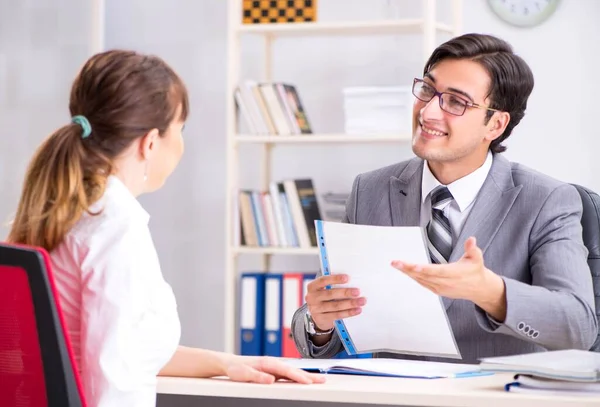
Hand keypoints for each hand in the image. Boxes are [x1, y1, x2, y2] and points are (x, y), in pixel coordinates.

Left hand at [225, 356, 325, 383]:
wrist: (231, 363)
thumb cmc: (236, 368)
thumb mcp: (243, 374)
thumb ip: (257, 376)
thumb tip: (271, 379)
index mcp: (268, 363)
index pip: (287, 371)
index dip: (299, 377)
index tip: (309, 381)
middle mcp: (273, 363)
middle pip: (294, 370)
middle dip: (309, 375)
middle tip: (322, 380)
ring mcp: (274, 366)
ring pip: (293, 371)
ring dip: (306, 375)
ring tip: (318, 379)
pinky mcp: (273, 370)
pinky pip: (289, 374)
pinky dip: (298, 376)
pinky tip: (304, 379)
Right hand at [305, 274, 365, 330]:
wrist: (317, 316)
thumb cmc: (324, 298)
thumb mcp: (324, 290)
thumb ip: (332, 285)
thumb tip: (350, 281)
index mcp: (312, 287)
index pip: (323, 281)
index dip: (335, 279)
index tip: (347, 278)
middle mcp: (312, 298)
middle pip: (330, 294)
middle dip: (345, 293)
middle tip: (357, 292)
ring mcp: (316, 309)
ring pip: (335, 306)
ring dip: (350, 303)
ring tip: (361, 301)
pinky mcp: (321, 319)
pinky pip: (337, 315)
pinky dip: (348, 312)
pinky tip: (357, 310)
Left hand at [390, 237, 505, 319]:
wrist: (478, 288)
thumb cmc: (475, 271)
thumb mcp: (477, 258)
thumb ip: (472, 249)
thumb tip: (471, 240)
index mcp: (455, 273)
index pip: (438, 271)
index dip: (425, 269)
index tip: (414, 266)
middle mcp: (446, 282)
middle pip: (425, 275)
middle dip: (409, 269)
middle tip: (396, 263)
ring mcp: (440, 288)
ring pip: (421, 280)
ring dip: (408, 272)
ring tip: (397, 265)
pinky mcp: (437, 290)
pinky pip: (422, 283)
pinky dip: (413, 277)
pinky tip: (405, 271)